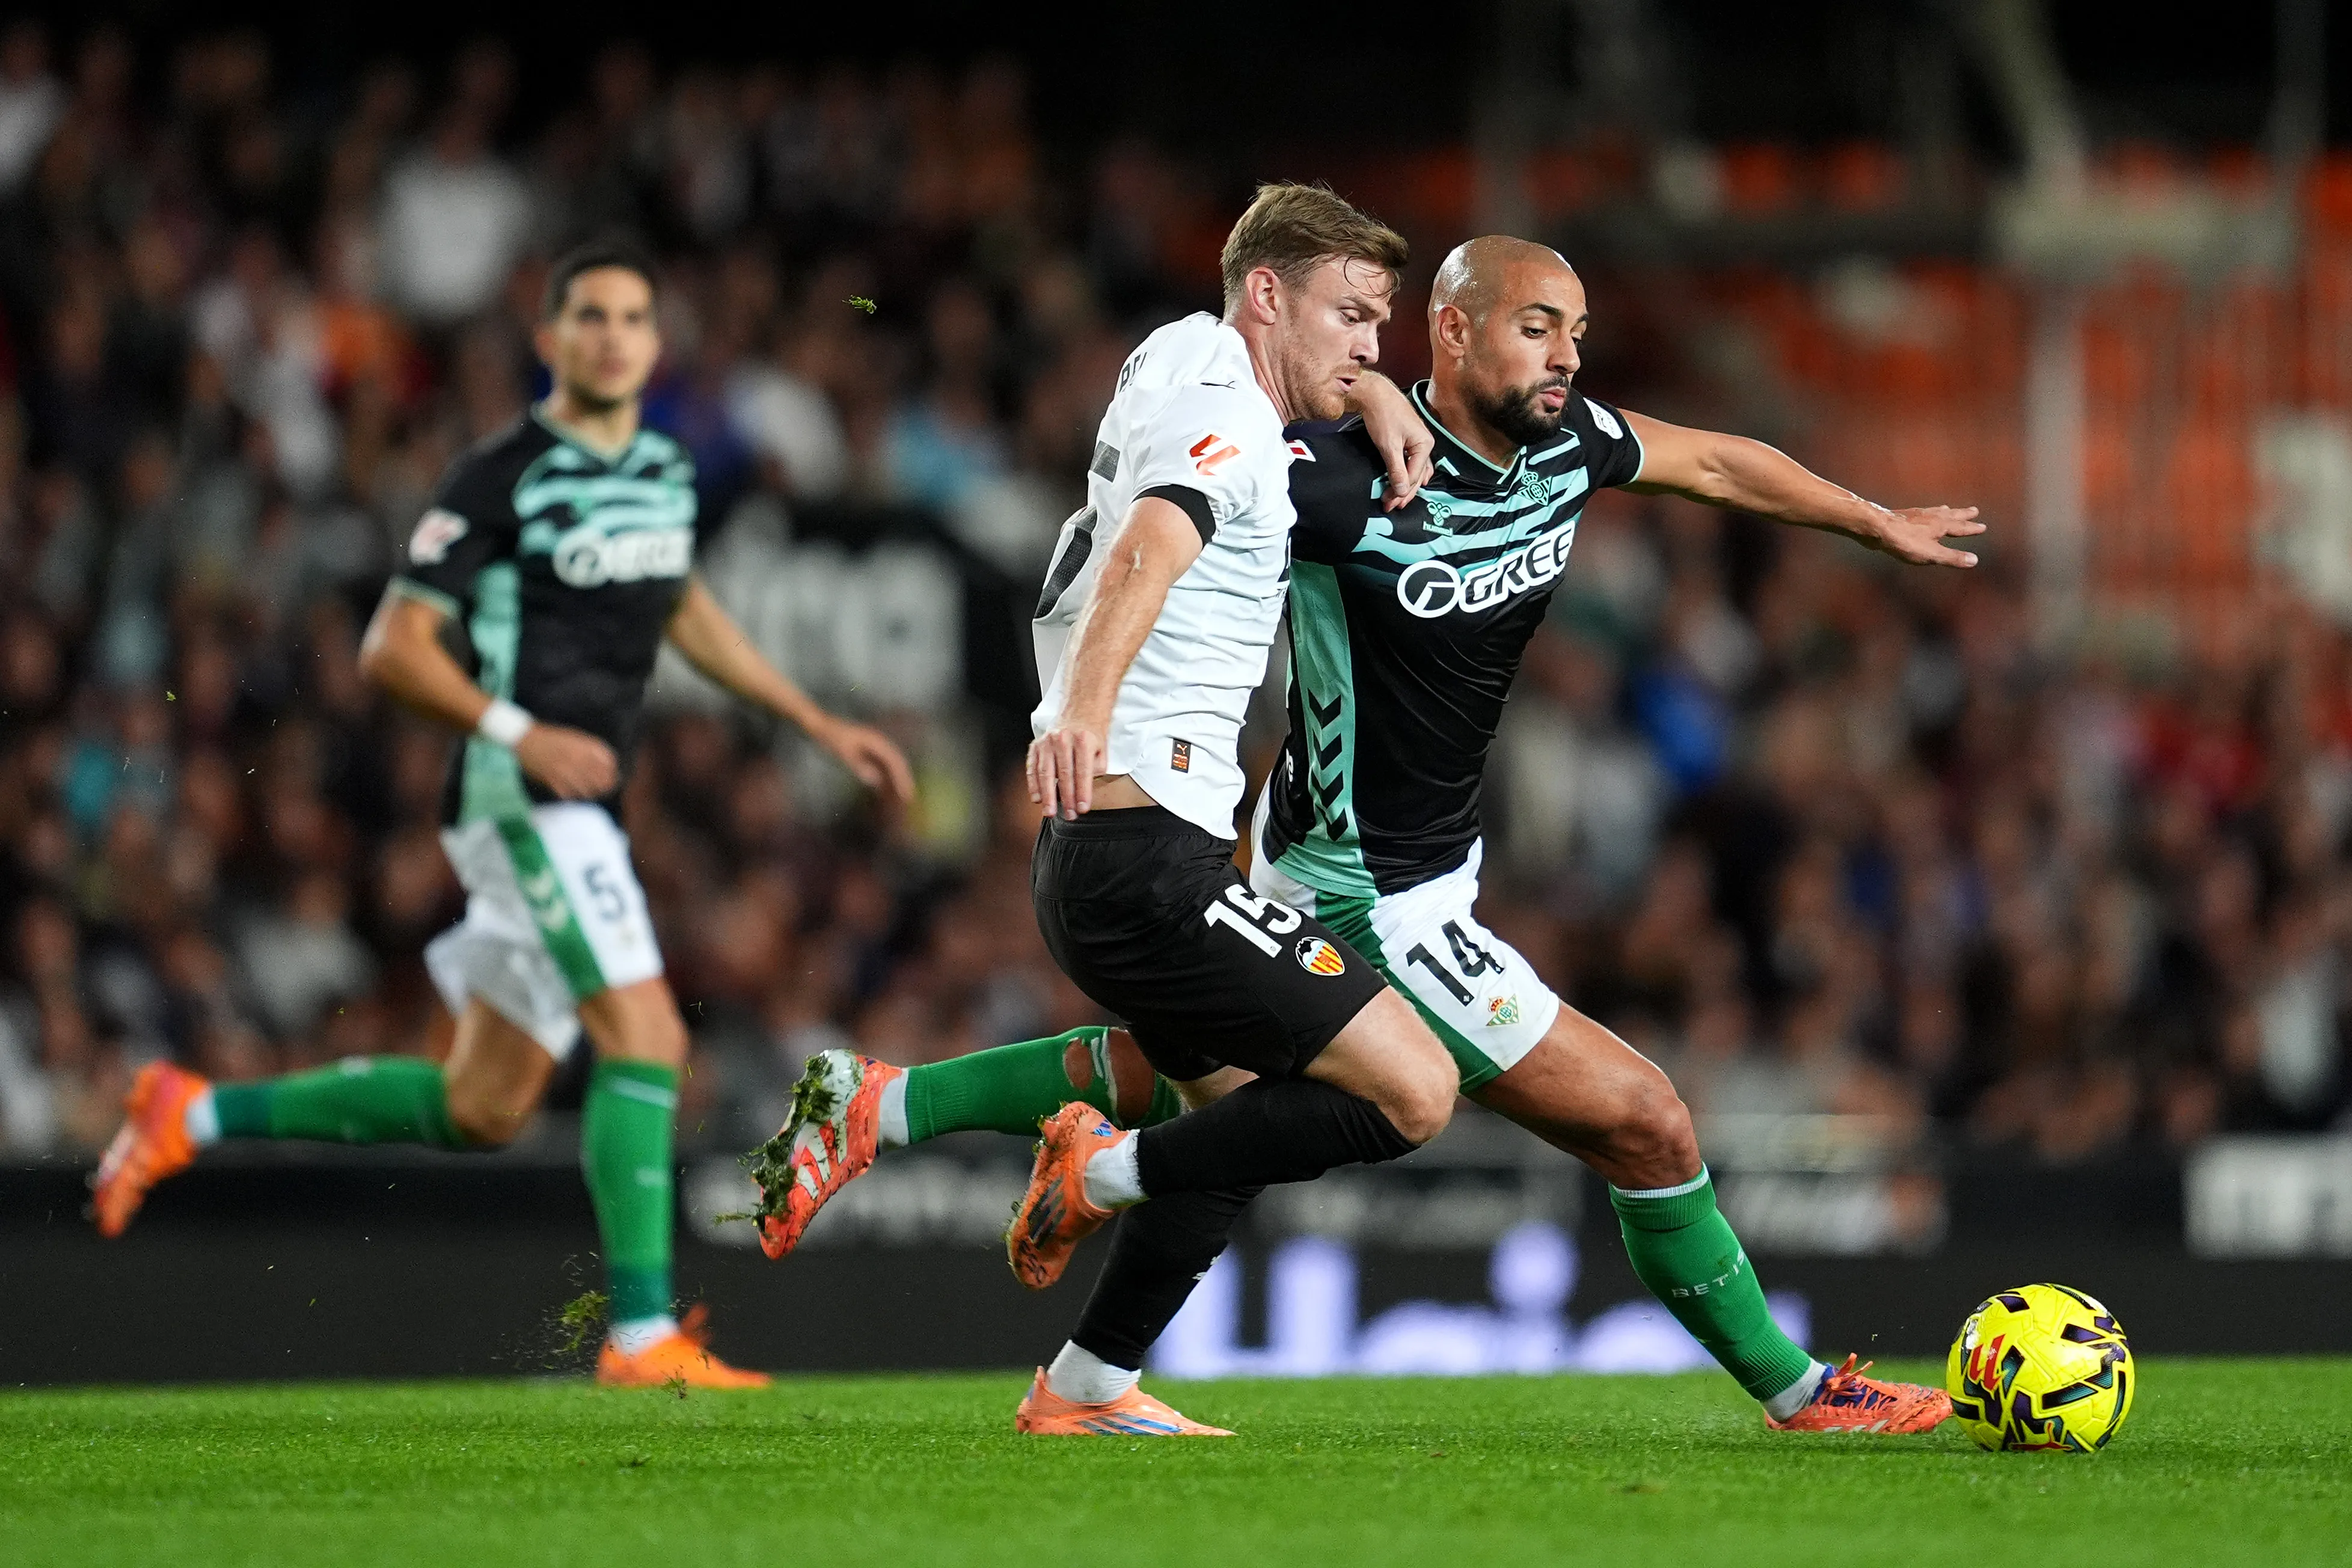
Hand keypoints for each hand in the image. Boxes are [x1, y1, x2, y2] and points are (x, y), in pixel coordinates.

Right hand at [513, 724, 619, 799]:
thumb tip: (607, 762)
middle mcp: (576, 759)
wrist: (523, 739)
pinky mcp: (553, 781)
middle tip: (608, 786)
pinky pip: (571, 794)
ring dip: (592, 791)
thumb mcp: (573, 737)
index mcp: (583, 745)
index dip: (612, 768)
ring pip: (588, 789)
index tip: (612, 772)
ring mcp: (565, 771)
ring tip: (594, 791)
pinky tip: (575, 791)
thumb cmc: (550, 737)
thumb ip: (590, 749)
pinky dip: (575, 794)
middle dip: (607, 783)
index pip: (608, 760)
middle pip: (601, 777)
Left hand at [818, 719, 915, 802]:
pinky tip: (883, 792)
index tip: (905, 793)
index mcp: (877, 741)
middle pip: (897, 764)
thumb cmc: (832, 737)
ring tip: (899, 798)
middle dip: (903, 781)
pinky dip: (885, 779)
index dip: (902, 778)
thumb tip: (875, 782)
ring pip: (890, 767)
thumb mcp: (844, 752)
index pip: (895, 761)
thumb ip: (859, 766)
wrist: (821, 727)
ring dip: (895, 781)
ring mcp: (874, 748)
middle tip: (908, 799)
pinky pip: (881, 768)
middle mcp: (880, 744)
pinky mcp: (868, 754)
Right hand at [1027, 722, 1104, 820]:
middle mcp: (1063, 739)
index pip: (1082, 771)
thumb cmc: (1091, 733)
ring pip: (1045, 772)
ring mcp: (1047, 741)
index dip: (1082, 792)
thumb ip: (1096, 769)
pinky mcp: (1036, 745)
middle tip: (1068, 815)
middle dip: (1066, 798)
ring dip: (1047, 795)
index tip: (1082, 808)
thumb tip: (1084, 789)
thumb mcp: (1102, 749)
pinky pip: (1033, 767)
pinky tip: (1037, 798)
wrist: (1079, 710)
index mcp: (1082, 740)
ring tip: (1049, 811)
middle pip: (1063, 774)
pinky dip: (1034, 784)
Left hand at [1345, 371, 1433, 511]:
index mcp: (1425, 445)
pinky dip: (1407, 473)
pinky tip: (1407, 480)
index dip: (1401, 492)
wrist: (1374, 394)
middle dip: (1403, 492)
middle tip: (1390, 506)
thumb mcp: (1389, 446)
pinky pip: (1412, 461)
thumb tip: (1402, 491)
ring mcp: (1418, 441)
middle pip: (1416, 475)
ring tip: (1397, 499)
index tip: (1388, 504)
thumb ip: (1396, 470)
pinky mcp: (1410, 439)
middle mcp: (1425, 443)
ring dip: (1406, 484)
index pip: (1414, 476)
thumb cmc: (1382, 415)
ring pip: (1415, 469)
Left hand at [1861, 505, 1984, 568]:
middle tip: (1974, 510)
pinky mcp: (1902, 517)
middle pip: (1951, 515)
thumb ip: (1952, 557)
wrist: (1876, 527)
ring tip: (1948, 509)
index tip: (1983, 526)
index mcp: (1941, 526)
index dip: (1972, 528)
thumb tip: (1975, 560)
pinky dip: (1926, 513)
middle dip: (1963, 515)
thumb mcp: (1931, 554)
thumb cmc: (1904, 542)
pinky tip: (1919, 515)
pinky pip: (1920, 513)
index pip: (1961, 527)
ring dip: (1945, 511)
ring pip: (1935, 511)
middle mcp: (1931, 516)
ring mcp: (1916, 515)